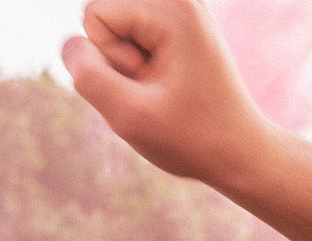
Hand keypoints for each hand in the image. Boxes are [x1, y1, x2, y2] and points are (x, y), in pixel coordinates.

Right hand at [63, 0, 277, 184]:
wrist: (239, 153)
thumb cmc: (190, 139)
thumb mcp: (130, 117)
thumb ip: (88, 77)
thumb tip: (71, 45)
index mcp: (173, 9)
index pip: (94, 13)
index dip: (109, 59)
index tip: (148, 84)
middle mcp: (180, 0)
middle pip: (104, 18)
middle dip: (117, 59)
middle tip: (157, 90)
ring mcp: (182, 12)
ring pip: (115, 31)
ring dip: (128, 66)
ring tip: (163, 90)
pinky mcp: (180, 29)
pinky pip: (131, 40)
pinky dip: (140, 68)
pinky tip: (166, 86)